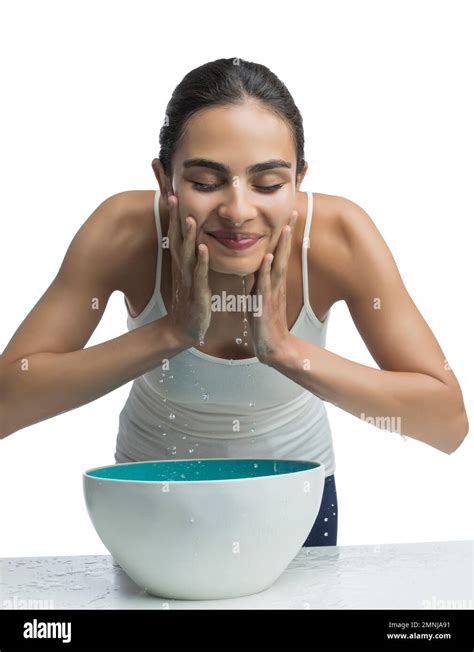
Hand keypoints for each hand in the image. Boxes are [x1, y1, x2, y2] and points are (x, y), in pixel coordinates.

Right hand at [167, 194, 211, 346]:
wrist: (185, 329)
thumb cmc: (191, 300)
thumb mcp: (189, 275)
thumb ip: (190, 258)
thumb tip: (193, 241)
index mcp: (181, 263)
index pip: (175, 235)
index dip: (173, 215)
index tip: (171, 193)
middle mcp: (182, 269)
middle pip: (177, 239)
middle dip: (175, 218)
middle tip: (172, 196)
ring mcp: (189, 280)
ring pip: (188, 254)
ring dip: (189, 236)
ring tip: (191, 217)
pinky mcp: (198, 293)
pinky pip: (200, 275)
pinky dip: (202, 261)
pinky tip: (204, 249)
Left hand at [248, 210, 297, 363]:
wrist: (273, 347)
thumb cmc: (265, 322)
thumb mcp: (260, 297)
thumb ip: (260, 281)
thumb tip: (257, 266)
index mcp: (273, 281)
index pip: (279, 253)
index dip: (284, 235)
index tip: (288, 215)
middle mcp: (275, 284)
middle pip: (283, 254)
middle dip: (288, 233)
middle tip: (294, 211)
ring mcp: (271, 294)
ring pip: (277, 266)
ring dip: (281, 247)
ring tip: (285, 228)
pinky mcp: (264, 305)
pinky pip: (265, 285)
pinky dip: (266, 271)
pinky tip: (268, 258)